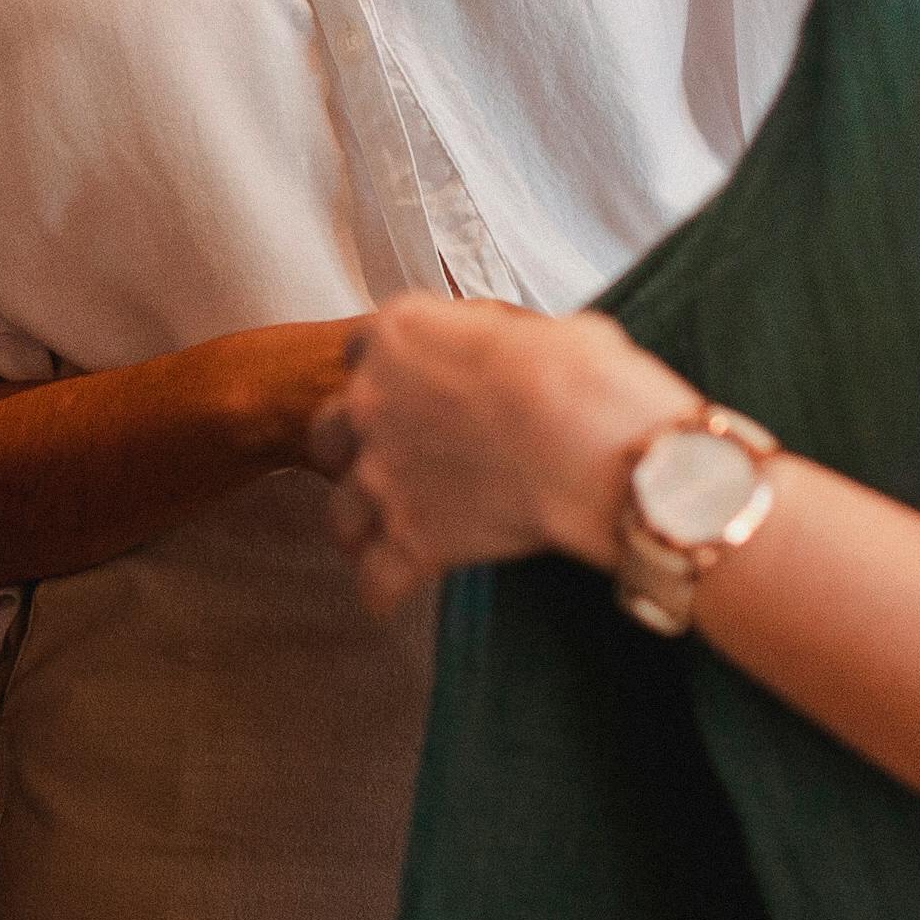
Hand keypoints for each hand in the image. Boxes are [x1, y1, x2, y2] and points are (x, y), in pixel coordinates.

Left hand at [313, 300, 702, 615]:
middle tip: (392, 459)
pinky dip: (385, 588)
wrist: (591, 443)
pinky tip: (396, 592)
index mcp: (400, 336)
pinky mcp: (408, 540)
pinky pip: (375, 579)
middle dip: (354, 449)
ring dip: (363, 523)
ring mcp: (383, 476)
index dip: (387, 375)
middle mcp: (372, 403)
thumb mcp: (538, 328)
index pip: (358, 351)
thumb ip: (499, 341)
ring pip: (340, 511)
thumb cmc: (579, 381)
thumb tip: (519, 354)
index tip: (410, 390)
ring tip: (387, 532)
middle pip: (328, 432)